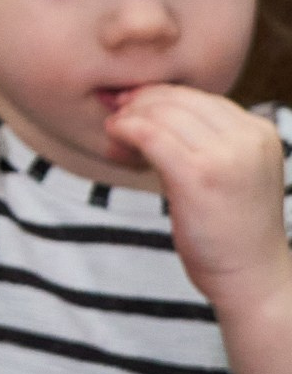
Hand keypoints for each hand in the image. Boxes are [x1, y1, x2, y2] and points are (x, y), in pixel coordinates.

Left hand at [102, 84, 291, 304]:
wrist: (252, 278)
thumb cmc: (232, 231)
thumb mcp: (230, 174)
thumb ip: (202, 143)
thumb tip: (146, 114)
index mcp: (260, 132)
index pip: (202, 98)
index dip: (162, 96)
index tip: (134, 104)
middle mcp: (248, 138)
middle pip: (181, 100)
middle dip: (143, 101)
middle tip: (117, 112)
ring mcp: (226, 156)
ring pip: (164, 114)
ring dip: (131, 117)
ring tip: (114, 130)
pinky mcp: (199, 176)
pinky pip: (152, 136)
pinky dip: (128, 131)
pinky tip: (116, 139)